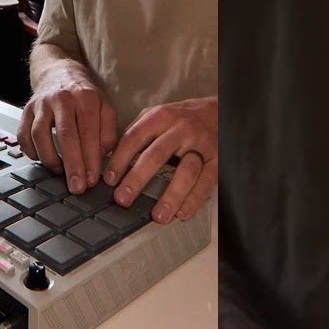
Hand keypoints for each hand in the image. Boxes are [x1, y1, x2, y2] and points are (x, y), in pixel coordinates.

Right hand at [17, 71, 117, 194]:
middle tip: (77, 187)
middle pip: (66, 135)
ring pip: (40, 135)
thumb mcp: (105, 107)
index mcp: (85, 98)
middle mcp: (62, 98)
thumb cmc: (84, 95)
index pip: (89, 132)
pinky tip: (42, 159)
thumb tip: (105, 158)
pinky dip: (31, 151)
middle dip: (72, 165)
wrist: (60, 72)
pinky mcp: (26, 110)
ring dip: (50, 159)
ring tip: (60, 173)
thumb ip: (108, 132)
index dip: (91, 159)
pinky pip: (23, 135)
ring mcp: (41, 104)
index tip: (93, 179)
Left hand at [103, 97, 216, 223]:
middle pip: (156, 156)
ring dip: (171, 196)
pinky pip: (206, 181)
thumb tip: (110, 156)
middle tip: (123, 199)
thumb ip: (137, 132)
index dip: (119, 160)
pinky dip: (194, 199)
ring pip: (186, 171)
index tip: (109, 180)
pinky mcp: (217, 160)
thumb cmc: (182, 118)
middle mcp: (180, 130)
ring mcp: (200, 145)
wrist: (219, 112)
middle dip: (137, 179)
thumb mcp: (158, 114)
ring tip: (158, 216)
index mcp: (160, 117)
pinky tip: (183, 213)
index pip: (134, 138)